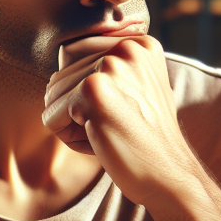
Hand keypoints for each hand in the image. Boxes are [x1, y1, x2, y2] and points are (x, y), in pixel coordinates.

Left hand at [42, 35, 201, 206]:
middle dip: (75, 110)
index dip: (85, 94)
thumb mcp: (136, 91)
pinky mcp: (92, 90)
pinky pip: (51, 116)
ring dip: (71, 124)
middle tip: (114, 128)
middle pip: (61, 76)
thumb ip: (108, 70)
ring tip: (110, 133)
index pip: (75, 57)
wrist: (169, 176)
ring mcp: (110, 66)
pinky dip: (68, 137)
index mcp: (138, 44)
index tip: (121, 113)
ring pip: (53, 96)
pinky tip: (102, 141)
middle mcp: (125, 47)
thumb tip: (62, 56)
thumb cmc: (148, 141)